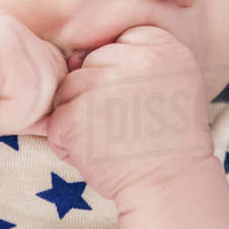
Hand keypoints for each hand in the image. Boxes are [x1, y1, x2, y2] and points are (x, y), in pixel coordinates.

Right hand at [0, 9, 67, 144]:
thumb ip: (44, 104)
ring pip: (47, 90)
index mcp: (20, 37)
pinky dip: (5, 113)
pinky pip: (29, 95)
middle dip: (27, 109)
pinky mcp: (0, 42)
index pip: (59, 75)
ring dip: (14, 113)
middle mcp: (17, 27)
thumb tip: (77, 108)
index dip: (34, 104)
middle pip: (59, 81)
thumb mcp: (11, 110)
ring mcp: (9, 30)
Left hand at [45, 25, 214, 203]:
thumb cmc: (169, 141)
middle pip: (92, 62)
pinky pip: (56, 118)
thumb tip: (76, 56)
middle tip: (127, 123)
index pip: (120, 41)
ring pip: (69, 87)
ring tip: (112, 138)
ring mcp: (104, 85)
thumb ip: (134, 59)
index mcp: (165, 48)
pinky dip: (67, 140)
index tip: (141, 101)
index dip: (123, 73)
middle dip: (98, 92)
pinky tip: (97, 152)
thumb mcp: (172, 84)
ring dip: (80, 115)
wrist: (170, 187)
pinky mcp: (77, 116)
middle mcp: (136, 60)